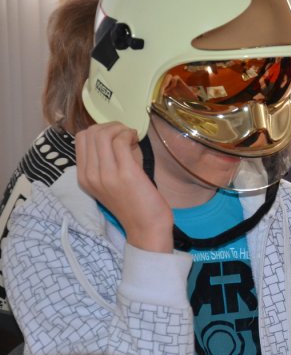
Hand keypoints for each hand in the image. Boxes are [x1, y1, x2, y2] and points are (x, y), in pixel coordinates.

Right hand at [76, 122, 173, 252]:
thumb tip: (116, 137)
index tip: (117, 138)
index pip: (81, 139)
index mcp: (84, 177)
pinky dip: (128, 134)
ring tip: (131, 138)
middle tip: (126, 135)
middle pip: (90, 133)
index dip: (100, 131)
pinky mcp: (125, 173)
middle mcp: (90, 175)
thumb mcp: (110, 183)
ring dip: (120, 129)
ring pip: (103, 134)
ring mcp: (105, 174)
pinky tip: (136, 141)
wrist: (146, 227)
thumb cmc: (133, 205)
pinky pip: (120, 140)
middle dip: (110, 126)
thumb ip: (106, 162)